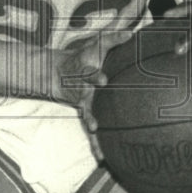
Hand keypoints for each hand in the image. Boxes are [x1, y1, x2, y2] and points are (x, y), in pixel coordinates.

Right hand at [52, 29, 130, 160]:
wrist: (59, 72)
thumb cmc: (85, 56)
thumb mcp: (97, 44)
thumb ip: (114, 39)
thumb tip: (132, 33)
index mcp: (86, 72)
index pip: (89, 73)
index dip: (94, 76)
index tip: (102, 80)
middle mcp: (83, 90)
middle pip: (86, 100)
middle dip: (90, 110)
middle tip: (94, 121)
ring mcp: (83, 104)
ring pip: (88, 118)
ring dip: (92, 129)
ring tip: (97, 142)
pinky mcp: (85, 114)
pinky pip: (90, 131)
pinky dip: (95, 144)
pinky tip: (102, 158)